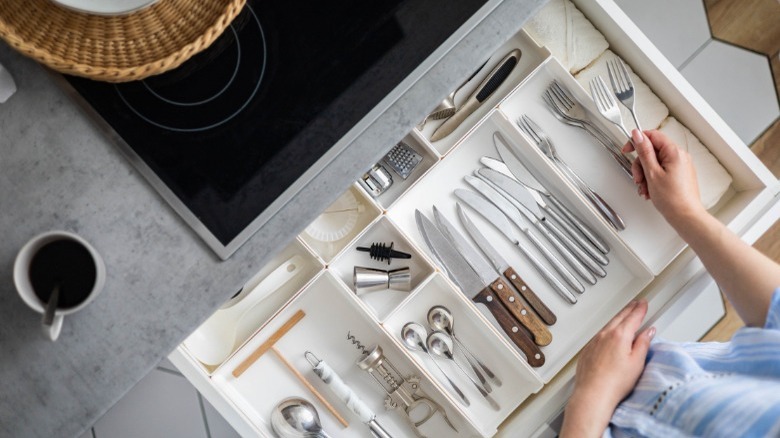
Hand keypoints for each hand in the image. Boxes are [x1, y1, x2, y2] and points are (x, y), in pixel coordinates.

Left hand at [560, 300, 654, 437]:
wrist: (592, 394)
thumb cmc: (614, 382)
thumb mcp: (637, 362)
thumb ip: (643, 344)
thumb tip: (648, 332)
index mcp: (619, 336)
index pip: (632, 317)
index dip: (640, 309)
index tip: (644, 303)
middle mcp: (604, 336)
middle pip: (619, 317)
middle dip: (629, 309)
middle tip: (636, 303)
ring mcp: (594, 342)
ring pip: (608, 325)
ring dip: (618, 317)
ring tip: (624, 314)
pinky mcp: (587, 350)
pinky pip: (599, 334)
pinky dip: (607, 329)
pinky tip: (609, 333)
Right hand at [622, 129, 704, 226]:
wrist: (685, 216)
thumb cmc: (673, 199)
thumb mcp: (652, 173)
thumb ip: (644, 152)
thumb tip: (638, 135)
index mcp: (674, 152)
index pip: (653, 136)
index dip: (637, 141)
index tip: (628, 149)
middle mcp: (680, 157)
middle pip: (652, 151)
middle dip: (641, 165)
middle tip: (638, 178)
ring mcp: (680, 166)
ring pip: (655, 163)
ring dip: (645, 175)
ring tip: (645, 188)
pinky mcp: (679, 175)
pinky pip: (661, 171)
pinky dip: (652, 180)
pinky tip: (650, 190)